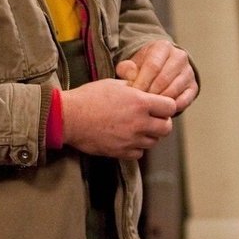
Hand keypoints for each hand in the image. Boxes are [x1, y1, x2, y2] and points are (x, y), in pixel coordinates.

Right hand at [60, 78, 176, 158]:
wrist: (68, 117)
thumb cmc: (89, 97)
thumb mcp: (114, 84)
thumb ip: (134, 88)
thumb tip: (145, 89)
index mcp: (140, 102)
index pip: (170, 107)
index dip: (166, 106)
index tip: (160, 105)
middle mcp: (139, 122)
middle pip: (167, 128)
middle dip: (162, 122)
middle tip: (153, 119)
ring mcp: (130, 139)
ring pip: (154, 142)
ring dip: (149, 135)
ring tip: (138, 128)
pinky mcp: (120, 152)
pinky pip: (139, 153)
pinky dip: (136, 147)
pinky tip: (128, 139)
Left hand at [116, 40, 197, 112]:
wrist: (162, 67)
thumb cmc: (144, 67)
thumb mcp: (133, 64)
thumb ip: (127, 69)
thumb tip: (131, 77)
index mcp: (163, 47)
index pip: (153, 65)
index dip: (142, 81)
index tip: (133, 94)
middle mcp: (179, 57)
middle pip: (164, 79)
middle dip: (150, 93)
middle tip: (140, 103)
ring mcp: (189, 72)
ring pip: (174, 90)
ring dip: (159, 101)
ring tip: (148, 106)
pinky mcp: (194, 86)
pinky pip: (184, 100)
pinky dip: (172, 107)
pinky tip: (161, 109)